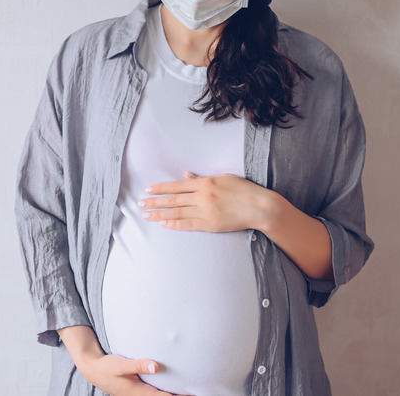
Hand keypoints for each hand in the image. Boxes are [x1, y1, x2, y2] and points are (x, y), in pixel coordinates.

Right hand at [76, 354, 186, 395]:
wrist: (93, 370)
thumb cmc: (107, 367)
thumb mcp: (121, 365)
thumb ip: (138, 365)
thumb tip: (156, 366)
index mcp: (139, 392)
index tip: (192, 394)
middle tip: (197, 393)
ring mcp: (139, 394)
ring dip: (172, 395)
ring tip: (189, 392)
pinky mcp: (138, 390)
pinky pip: (155, 393)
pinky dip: (165, 392)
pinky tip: (172, 389)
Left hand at [138, 172, 281, 232]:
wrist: (259, 207)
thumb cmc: (243, 189)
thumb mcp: (222, 177)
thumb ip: (202, 178)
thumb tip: (186, 175)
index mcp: (205, 183)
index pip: (177, 185)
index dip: (161, 188)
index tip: (148, 190)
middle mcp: (202, 196)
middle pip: (173, 200)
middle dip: (155, 202)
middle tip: (140, 204)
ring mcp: (206, 211)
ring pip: (177, 213)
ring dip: (160, 214)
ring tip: (146, 215)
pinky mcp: (210, 224)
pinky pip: (188, 225)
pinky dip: (175, 224)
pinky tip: (164, 224)